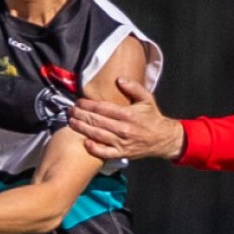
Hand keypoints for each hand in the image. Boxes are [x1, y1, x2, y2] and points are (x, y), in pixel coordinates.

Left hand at [69, 77, 184, 161]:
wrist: (163, 139)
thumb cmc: (153, 117)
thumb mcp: (147, 99)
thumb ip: (134, 87)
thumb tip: (119, 79)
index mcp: (128, 114)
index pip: (103, 108)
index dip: (88, 104)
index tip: (79, 101)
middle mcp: (123, 128)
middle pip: (97, 121)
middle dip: (81, 115)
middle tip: (70, 110)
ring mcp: (122, 142)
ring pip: (98, 135)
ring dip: (82, 128)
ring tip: (71, 122)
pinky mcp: (122, 153)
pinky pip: (105, 153)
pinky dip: (94, 149)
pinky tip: (85, 142)